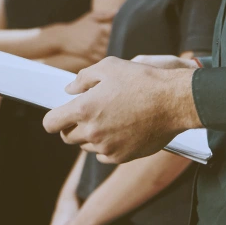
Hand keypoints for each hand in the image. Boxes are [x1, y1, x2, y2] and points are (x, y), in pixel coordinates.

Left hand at [43, 56, 200, 162]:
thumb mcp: (109, 67)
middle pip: (67, 137)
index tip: (60, 114)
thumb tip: (69, 90)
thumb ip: (83, 78)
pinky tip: (119, 131)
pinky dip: (106, 146)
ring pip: (85, 147)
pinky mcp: (122, 157)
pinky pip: (104, 155)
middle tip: (87, 114)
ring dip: (90, 136)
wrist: (173, 101)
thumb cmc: (142, 80)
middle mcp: (92, 132)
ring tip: (108, 119)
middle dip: (71, 126)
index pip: (51, 123)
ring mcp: (107, 147)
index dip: (53, 118)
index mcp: (84, 109)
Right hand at [59, 11, 112, 61]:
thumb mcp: (90, 17)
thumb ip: (104, 14)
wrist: (62, 37)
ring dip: (107, 51)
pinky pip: (99, 58)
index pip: (114, 34)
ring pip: (106, 51)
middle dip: (112, 44)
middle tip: (112, 45)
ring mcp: (92, 47)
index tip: (116, 36)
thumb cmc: (78, 26)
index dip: (116, 35)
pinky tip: (99, 54)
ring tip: (106, 50)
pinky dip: (101, 57)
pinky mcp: (87, 54)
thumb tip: (117, 11)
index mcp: (99, 28)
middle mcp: (96, 37)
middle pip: (111, 44)